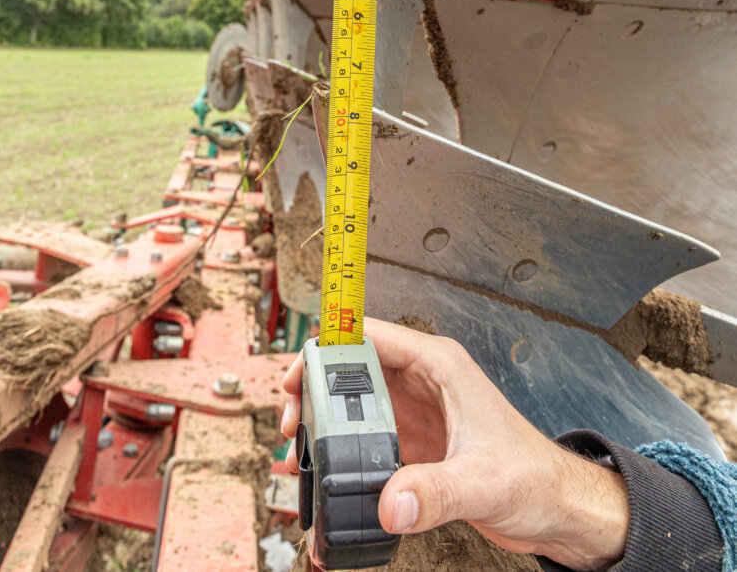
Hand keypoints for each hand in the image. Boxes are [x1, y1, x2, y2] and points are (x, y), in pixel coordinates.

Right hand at [281, 318, 629, 570]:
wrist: (556, 507)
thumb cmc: (535, 476)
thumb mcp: (484, 481)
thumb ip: (435, 491)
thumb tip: (390, 502)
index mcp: (439, 365)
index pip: (369, 336)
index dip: (327, 350)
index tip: (297, 374)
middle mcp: (423, 381)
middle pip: (351, 368)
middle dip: (313, 391)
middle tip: (289, 423)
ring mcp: (415, 412)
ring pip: (352, 403)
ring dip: (322, 423)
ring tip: (298, 452)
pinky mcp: (413, 443)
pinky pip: (364, 438)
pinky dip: (339, 452)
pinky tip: (322, 474)